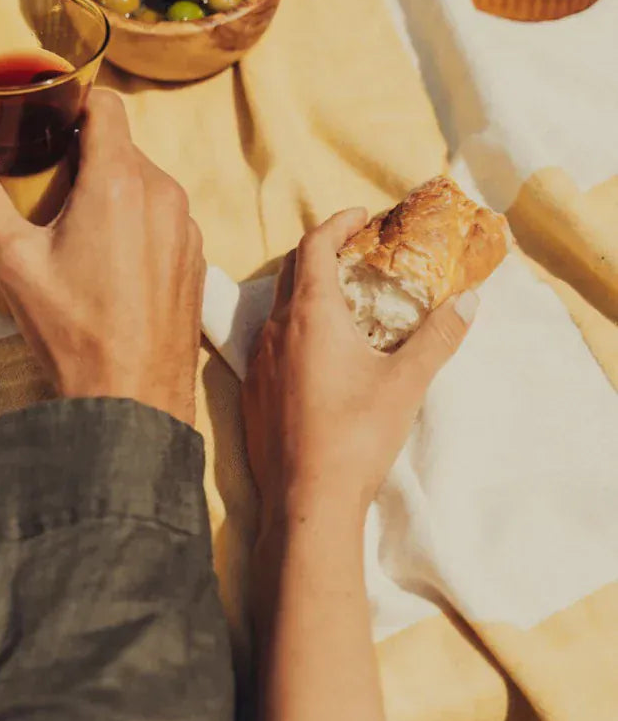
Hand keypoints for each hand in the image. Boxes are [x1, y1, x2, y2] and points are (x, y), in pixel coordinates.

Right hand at [0, 89, 204, 426]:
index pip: (107, 105)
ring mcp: (186, 228)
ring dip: (111, 193)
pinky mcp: (196, 258)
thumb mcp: (13, 262)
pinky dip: (136, 225)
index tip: (48, 120)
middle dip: (84, 157)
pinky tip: (109, 264)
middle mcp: (163, 195)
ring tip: (75, 231)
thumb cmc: (73, 330)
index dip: (75, 103)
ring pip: (145, 184)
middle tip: (46, 188)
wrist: (132, 398)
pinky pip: (164, 220)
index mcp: (119, 182)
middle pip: (122, 148)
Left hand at [242, 208, 477, 537]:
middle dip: (323, 253)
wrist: (305, 502)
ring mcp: (258, 364)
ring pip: (278, 310)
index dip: (337, 223)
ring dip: (307, 294)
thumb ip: (438, 336)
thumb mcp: (407, 383)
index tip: (361, 217)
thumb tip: (469, 300)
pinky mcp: (252, 395)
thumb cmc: (355, 437)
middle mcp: (275, 330)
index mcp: (309, 315)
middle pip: (293, 271)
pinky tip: (319, 357)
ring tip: (343, 303)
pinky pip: (270, 346)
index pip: (314, 245)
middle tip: (356, 254)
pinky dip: (294, 333)